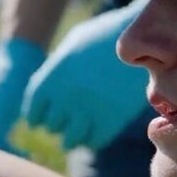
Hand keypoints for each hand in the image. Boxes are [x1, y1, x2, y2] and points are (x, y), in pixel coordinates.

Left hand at [21, 0, 160, 149]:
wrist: (142, 36)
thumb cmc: (105, 35)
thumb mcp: (73, 44)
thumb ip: (57, 68)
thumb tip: (50, 89)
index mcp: (53, 77)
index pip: (33, 110)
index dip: (35, 117)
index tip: (38, 121)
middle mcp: (66, 95)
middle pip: (52, 125)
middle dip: (56, 125)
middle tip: (62, 124)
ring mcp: (89, 109)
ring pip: (70, 140)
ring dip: (71, 139)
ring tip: (74, 136)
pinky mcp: (112, 119)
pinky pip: (94, 141)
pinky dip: (92, 140)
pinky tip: (94, 133)